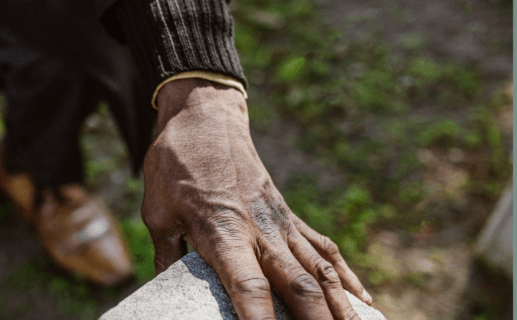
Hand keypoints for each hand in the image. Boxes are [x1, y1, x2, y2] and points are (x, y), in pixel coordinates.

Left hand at [142, 78, 371, 318]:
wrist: (205, 118)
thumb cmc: (175, 166)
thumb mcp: (157, 212)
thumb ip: (167, 255)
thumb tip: (162, 290)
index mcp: (224, 233)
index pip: (247, 286)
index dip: (260, 318)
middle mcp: (260, 231)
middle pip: (298, 285)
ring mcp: (280, 223)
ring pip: (320, 270)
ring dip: (341, 306)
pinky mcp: (289, 215)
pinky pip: (323, 249)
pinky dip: (345, 277)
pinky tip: (364, 301)